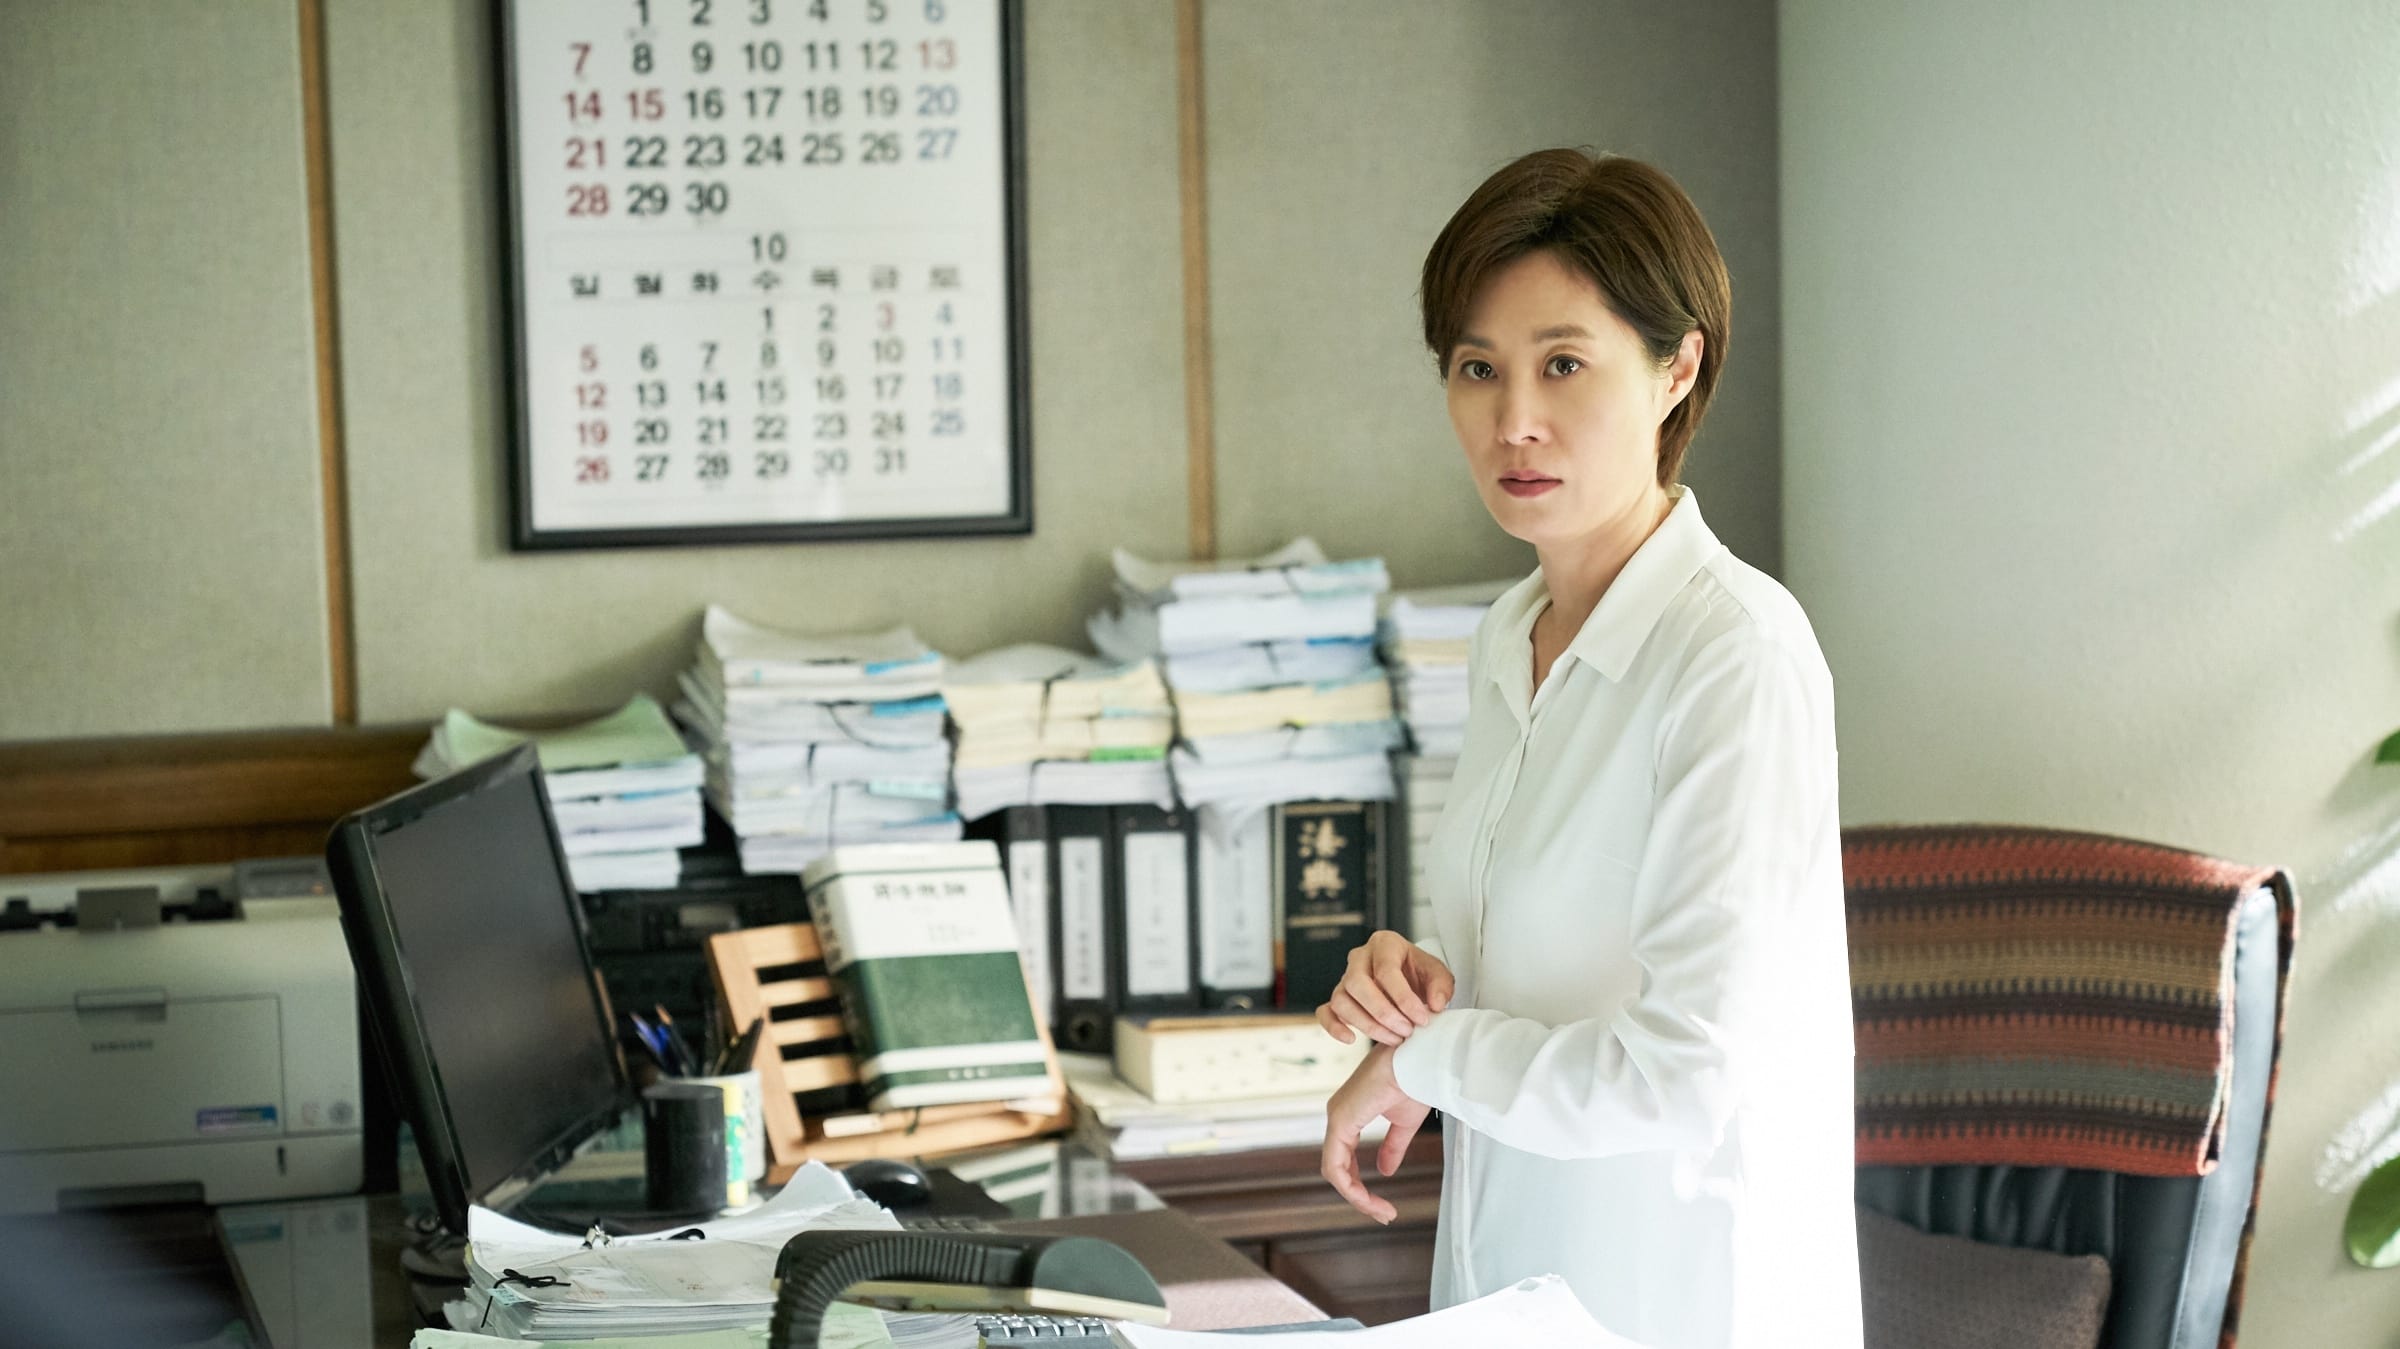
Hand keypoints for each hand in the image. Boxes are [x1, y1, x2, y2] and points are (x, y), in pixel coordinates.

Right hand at [1316, 930, 1454, 1046]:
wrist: (1410, 982)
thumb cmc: (1419, 974)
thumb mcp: (1438, 974)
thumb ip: (1441, 986)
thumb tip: (1435, 1004)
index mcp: (1384, 944)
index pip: (1385, 970)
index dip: (1403, 998)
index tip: (1421, 1018)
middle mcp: (1359, 958)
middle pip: (1357, 983)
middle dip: (1383, 1013)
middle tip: (1406, 1030)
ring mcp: (1345, 978)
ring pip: (1342, 1000)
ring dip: (1367, 1025)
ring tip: (1394, 1038)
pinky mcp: (1339, 998)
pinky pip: (1325, 1012)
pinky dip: (1334, 1027)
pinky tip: (1351, 1038)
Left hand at [1320, 1045, 1430, 1224]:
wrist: (1422, 1060)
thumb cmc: (1416, 1081)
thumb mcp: (1404, 1123)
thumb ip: (1392, 1147)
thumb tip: (1384, 1171)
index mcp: (1350, 1115)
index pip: (1344, 1160)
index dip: (1359, 1187)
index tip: (1384, 1207)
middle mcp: (1338, 1116)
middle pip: (1337, 1169)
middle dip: (1358, 1197)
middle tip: (1385, 1215)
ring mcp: (1336, 1119)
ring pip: (1334, 1172)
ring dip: (1357, 1198)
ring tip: (1383, 1213)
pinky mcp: (1341, 1122)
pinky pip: (1335, 1167)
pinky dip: (1351, 1189)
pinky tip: (1369, 1200)